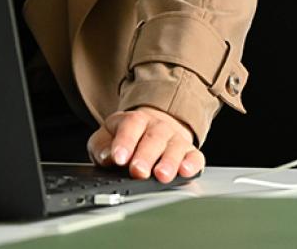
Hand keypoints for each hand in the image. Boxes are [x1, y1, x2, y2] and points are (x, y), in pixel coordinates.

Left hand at [87, 106, 202, 183]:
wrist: (154, 127)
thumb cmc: (128, 137)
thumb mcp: (106, 137)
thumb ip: (102, 145)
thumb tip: (107, 156)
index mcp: (135, 120)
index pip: (131, 126)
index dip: (125, 142)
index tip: (119, 158)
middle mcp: (158, 127)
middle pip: (154, 138)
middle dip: (146, 156)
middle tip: (138, 171)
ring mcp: (176, 139)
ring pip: (175, 147)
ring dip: (169, 162)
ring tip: (161, 175)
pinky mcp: (190, 152)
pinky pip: (195, 156)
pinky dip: (192, 164)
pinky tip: (186, 171)